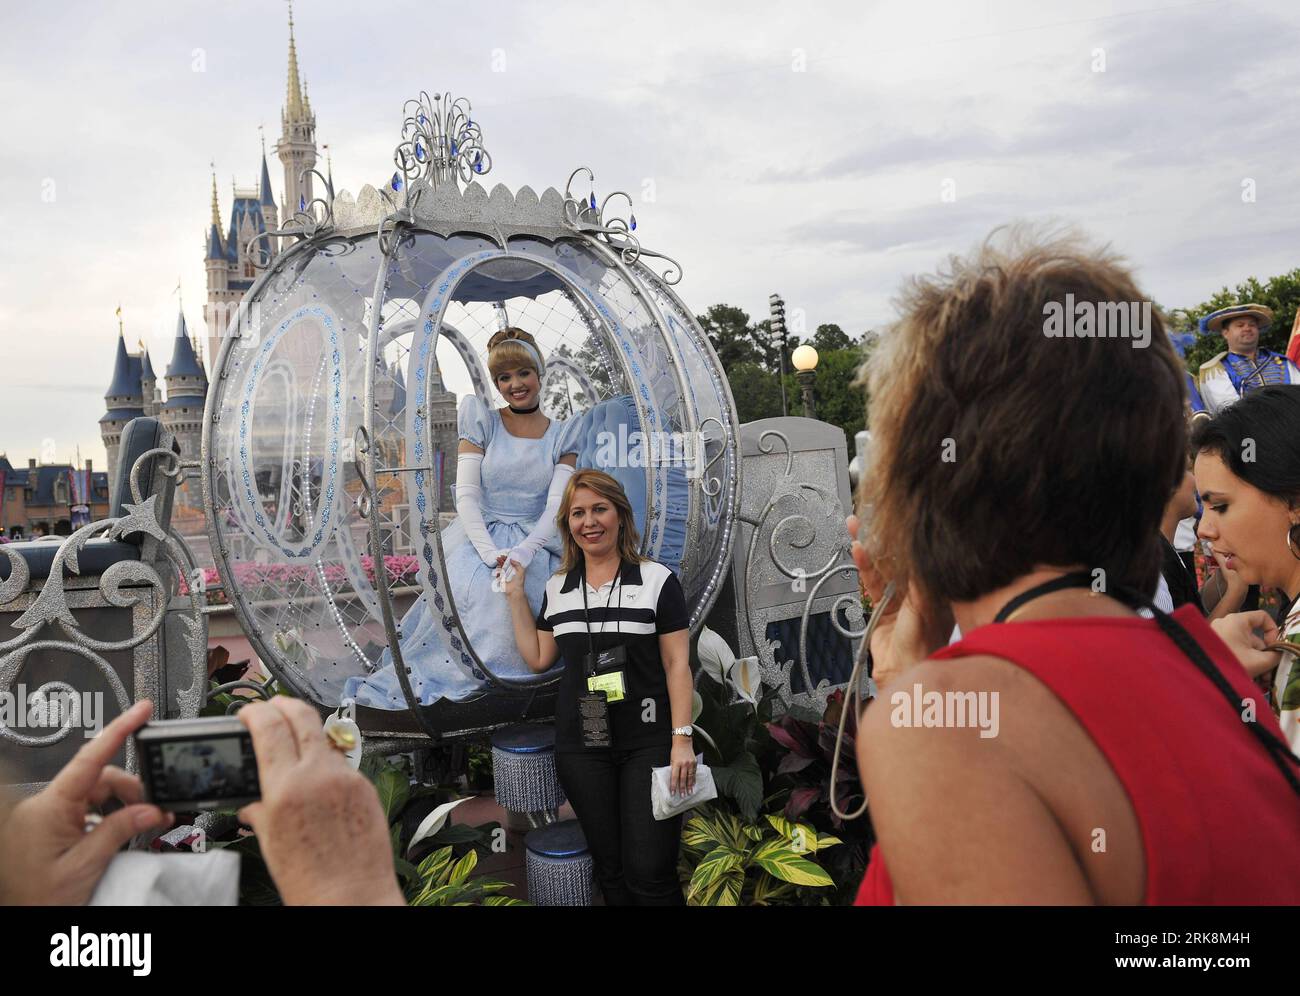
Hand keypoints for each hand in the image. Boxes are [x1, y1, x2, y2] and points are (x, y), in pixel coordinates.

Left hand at [0, 699, 172, 904]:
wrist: (17, 919)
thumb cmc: (36, 899)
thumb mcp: (84, 865)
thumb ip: (118, 831)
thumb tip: (150, 810)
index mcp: (48, 809)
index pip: (89, 758)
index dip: (118, 730)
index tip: (141, 712)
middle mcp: (44, 806)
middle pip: (100, 778)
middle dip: (131, 790)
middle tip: (154, 810)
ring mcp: (46, 816)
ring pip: (95, 793)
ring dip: (122, 805)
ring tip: (139, 825)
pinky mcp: (50, 826)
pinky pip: (86, 808)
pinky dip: (108, 815)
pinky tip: (118, 831)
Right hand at [237, 698, 402, 905]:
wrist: (352, 897)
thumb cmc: (310, 880)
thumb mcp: (270, 842)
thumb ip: (259, 812)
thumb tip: (250, 804)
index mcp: (287, 787)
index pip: (270, 726)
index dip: (256, 711)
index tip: (248, 712)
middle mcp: (319, 775)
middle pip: (302, 715)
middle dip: (283, 705)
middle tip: (272, 708)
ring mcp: (346, 778)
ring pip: (323, 739)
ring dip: (306, 736)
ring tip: (293, 748)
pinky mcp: (365, 786)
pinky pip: (342, 764)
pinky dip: (326, 764)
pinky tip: (318, 782)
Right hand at [498, 558, 525, 598]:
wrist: (514, 591)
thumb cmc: (519, 582)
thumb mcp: (521, 571)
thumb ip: (517, 564)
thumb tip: (511, 559)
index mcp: (515, 570)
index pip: (510, 563)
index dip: (507, 559)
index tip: (504, 556)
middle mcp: (510, 572)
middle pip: (504, 565)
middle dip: (501, 561)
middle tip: (499, 557)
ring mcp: (505, 576)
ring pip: (500, 569)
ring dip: (499, 564)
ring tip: (498, 561)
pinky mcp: (501, 580)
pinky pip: (498, 575)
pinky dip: (498, 573)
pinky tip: (498, 572)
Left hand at [670, 739, 696, 795]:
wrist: (683, 742)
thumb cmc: (676, 750)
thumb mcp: (671, 759)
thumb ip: (673, 768)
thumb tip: (674, 779)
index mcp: (676, 763)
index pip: (674, 777)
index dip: (674, 786)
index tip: (673, 792)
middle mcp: (684, 764)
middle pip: (683, 778)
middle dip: (682, 788)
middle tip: (682, 795)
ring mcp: (690, 763)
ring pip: (690, 777)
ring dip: (689, 786)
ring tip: (689, 792)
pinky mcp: (695, 763)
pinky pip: (694, 773)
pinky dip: (693, 779)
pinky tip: (693, 784)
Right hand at [846, 515, 952, 687]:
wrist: (903, 671)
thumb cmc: (924, 645)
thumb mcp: (925, 605)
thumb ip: (919, 578)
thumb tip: (916, 549)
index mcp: (937, 591)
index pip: (921, 557)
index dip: (908, 538)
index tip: (897, 519)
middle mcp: (919, 594)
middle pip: (899, 559)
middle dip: (885, 539)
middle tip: (871, 517)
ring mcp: (899, 601)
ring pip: (882, 568)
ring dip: (869, 549)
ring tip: (856, 528)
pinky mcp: (881, 609)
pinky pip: (871, 583)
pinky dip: (864, 567)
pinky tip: (858, 552)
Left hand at [1211, 609, 1284, 678]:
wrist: (1201, 676)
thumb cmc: (1231, 664)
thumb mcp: (1259, 661)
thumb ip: (1275, 655)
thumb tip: (1277, 653)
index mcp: (1236, 620)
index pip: (1262, 617)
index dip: (1273, 631)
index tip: (1274, 648)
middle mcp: (1225, 623)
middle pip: (1253, 636)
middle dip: (1262, 655)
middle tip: (1268, 672)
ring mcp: (1217, 634)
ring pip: (1243, 646)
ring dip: (1253, 661)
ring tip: (1258, 679)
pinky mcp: (1211, 644)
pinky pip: (1232, 650)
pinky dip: (1240, 660)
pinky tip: (1246, 677)